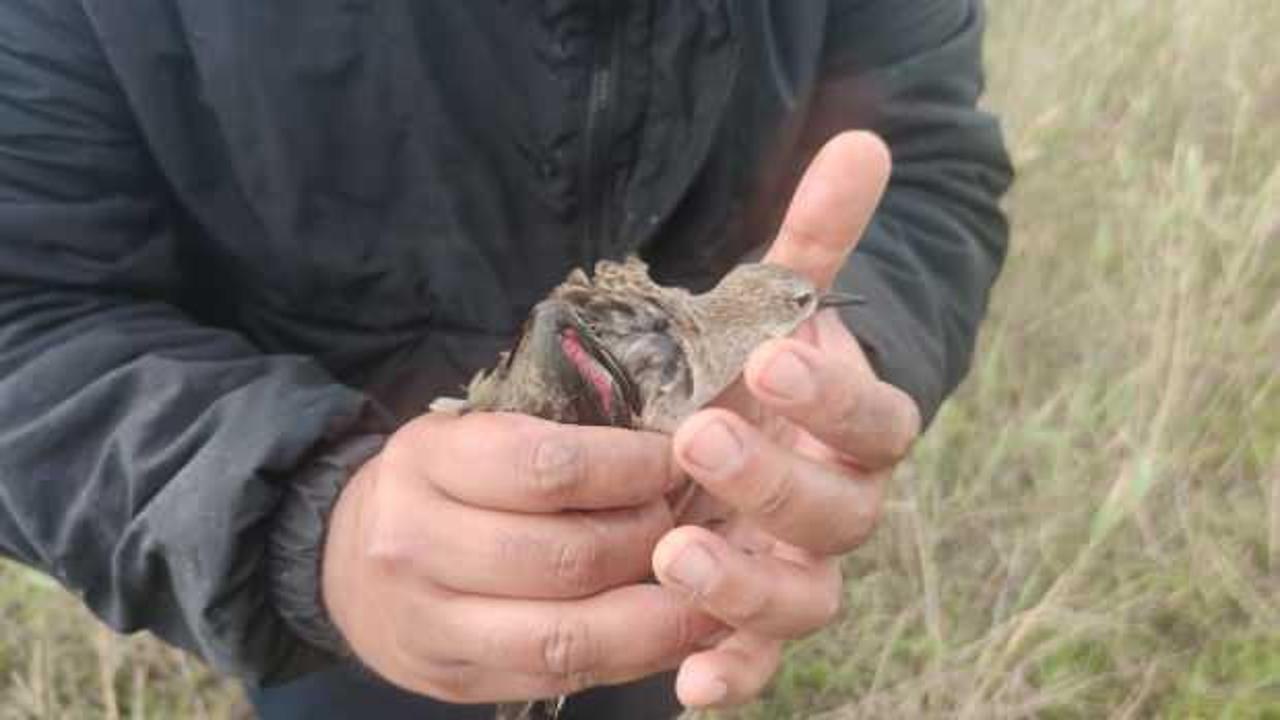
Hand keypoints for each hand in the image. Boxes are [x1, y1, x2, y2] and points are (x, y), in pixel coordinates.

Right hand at [322, 411, 723, 702]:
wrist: (345, 560)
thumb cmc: (437, 483)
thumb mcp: (473, 433)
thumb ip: (553, 438)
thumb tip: (676, 452)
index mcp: (427, 460)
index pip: (547, 466)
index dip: (629, 466)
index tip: (673, 461)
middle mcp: (416, 544)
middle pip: (566, 556)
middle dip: (649, 541)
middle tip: (686, 524)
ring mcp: (430, 624)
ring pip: (566, 635)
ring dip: (652, 615)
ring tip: (696, 587)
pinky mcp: (454, 680)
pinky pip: (560, 677)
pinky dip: (630, 658)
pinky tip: (669, 633)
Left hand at [653, 132, 922, 707]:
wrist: (732, 437)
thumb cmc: (748, 371)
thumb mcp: (768, 306)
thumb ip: (814, 238)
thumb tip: (863, 141)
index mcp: (854, 428)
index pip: (880, 421)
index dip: (837, 397)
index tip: (775, 359)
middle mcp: (840, 506)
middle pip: (841, 514)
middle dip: (774, 481)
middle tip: (699, 439)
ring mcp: (799, 569)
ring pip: (809, 599)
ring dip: (749, 589)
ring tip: (674, 556)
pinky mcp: (755, 622)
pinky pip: (759, 660)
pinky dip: (731, 676)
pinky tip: (688, 690)